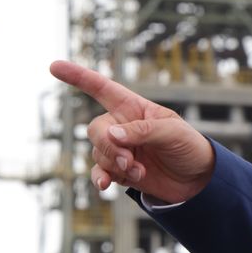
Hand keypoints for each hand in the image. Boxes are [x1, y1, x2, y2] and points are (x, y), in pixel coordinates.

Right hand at [49, 60, 214, 202]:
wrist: (197, 179)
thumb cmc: (189, 146)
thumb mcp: (173, 133)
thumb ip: (142, 131)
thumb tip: (111, 134)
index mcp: (134, 108)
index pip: (102, 88)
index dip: (78, 77)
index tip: (54, 66)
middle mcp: (122, 126)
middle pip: (96, 130)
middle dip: (109, 146)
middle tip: (130, 160)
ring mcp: (120, 149)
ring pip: (98, 153)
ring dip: (115, 164)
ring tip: (140, 171)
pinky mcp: (119, 171)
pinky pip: (99, 172)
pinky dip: (100, 178)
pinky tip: (104, 186)